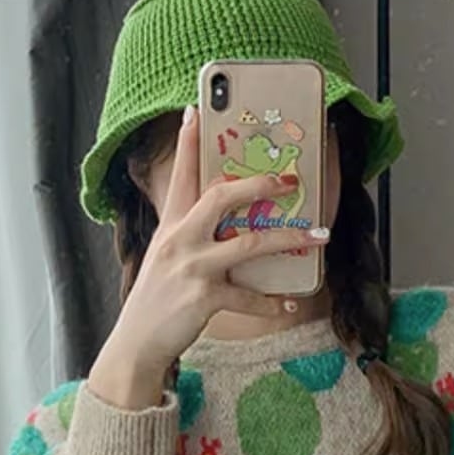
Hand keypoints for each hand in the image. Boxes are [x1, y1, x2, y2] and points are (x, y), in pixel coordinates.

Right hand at [88, 105, 329, 408]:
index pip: (182, 176)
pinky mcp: (203, 299)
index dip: (189, 142)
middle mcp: (180, 240)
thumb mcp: (165, 260)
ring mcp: (192, 268)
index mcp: (171, 227)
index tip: (196, 110)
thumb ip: (189, 237)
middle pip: (222, 197)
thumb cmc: (156, 301)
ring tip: (317, 237)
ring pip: (249, 243)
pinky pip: (248, 297)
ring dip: (288, 238)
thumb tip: (226, 225)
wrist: (136, 344)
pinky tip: (289, 303)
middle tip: (289, 180)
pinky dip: (271, 303)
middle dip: (260, 184)